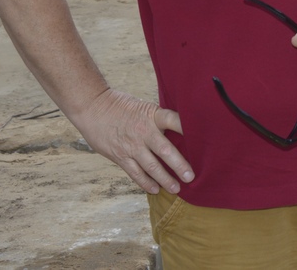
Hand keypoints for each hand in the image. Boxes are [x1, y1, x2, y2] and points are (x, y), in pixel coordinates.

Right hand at [71, 88, 192, 194]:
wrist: (93, 107)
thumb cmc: (122, 106)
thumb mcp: (144, 107)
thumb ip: (159, 119)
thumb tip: (180, 131)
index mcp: (152, 115)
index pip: (174, 121)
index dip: (188, 128)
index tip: (203, 138)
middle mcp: (144, 131)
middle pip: (165, 150)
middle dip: (179, 165)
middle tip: (191, 177)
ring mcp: (132, 145)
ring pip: (151, 166)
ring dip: (165, 179)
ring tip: (176, 189)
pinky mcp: (120, 156)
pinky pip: (135, 173)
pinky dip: (146, 182)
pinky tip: (155, 189)